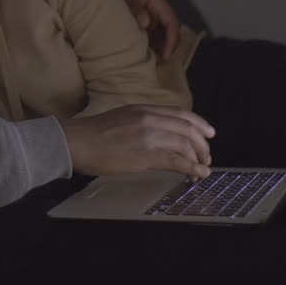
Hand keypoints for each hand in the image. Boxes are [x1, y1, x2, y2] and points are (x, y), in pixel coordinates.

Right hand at [61, 104, 214, 180]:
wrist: (76, 141)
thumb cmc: (93, 134)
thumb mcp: (122, 118)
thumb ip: (141, 122)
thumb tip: (156, 133)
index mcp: (144, 109)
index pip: (181, 114)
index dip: (200, 124)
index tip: (209, 133)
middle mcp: (149, 119)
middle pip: (188, 129)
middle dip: (202, 145)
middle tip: (206, 156)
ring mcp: (148, 136)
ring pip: (186, 145)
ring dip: (199, 159)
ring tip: (202, 169)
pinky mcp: (145, 155)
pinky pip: (177, 162)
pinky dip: (192, 169)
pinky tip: (197, 175)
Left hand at [95, 0, 182, 60]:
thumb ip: (132, 7)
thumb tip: (145, 23)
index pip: (171, 21)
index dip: (171, 40)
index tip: (164, 57)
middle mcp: (152, 4)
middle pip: (167, 28)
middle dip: (165, 46)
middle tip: (156, 64)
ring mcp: (143, 8)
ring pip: (157, 30)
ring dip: (155, 44)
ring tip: (146, 60)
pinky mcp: (133, 12)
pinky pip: (145, 28)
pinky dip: (145, 40)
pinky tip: (136, 50)